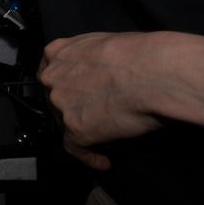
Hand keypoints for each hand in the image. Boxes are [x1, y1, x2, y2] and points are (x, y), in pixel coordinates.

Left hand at [38, 32, 167, 170]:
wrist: (151, 73)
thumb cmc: (140, 54)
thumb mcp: (106, 43)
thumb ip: (93, 59)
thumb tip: (105, 73)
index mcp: (59, 52)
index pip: (52, 73)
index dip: (63, 87)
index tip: (72, 95)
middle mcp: (53, 77)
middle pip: (55, 99)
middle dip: (72, 108)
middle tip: (94, 115)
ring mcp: (61, 104)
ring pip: (65, 123)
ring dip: (83, 130)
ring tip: (106, 136)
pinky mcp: (76, 129)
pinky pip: (76, 148)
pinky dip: (89, 157)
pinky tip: (102, 161)